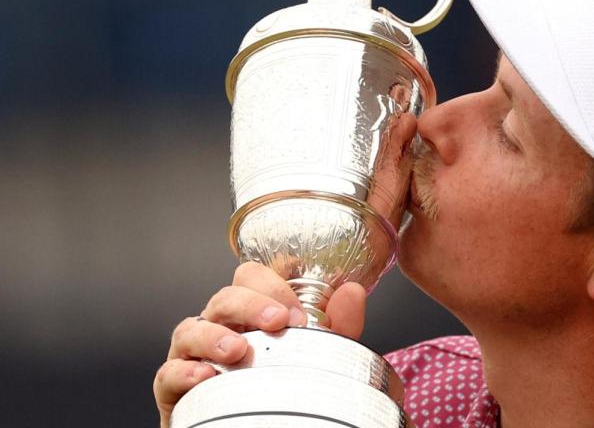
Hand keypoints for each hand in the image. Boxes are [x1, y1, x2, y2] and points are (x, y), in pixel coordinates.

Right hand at [153, 261, 367, 427]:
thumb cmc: (278, 388)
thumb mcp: (314, 356)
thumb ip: (337, 327)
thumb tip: (353, 292)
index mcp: (248, 314)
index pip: (250, 277)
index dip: (272, 286)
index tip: (298, 314)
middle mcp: (218, 327)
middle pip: (224, 297)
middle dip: (251, 304)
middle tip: (278, 323)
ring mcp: (192, 356)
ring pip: (190, 329)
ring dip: (214, 336)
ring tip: (239, 350)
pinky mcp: (174, 389)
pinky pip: (168, 374)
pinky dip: (184, 372)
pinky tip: (206, 376)